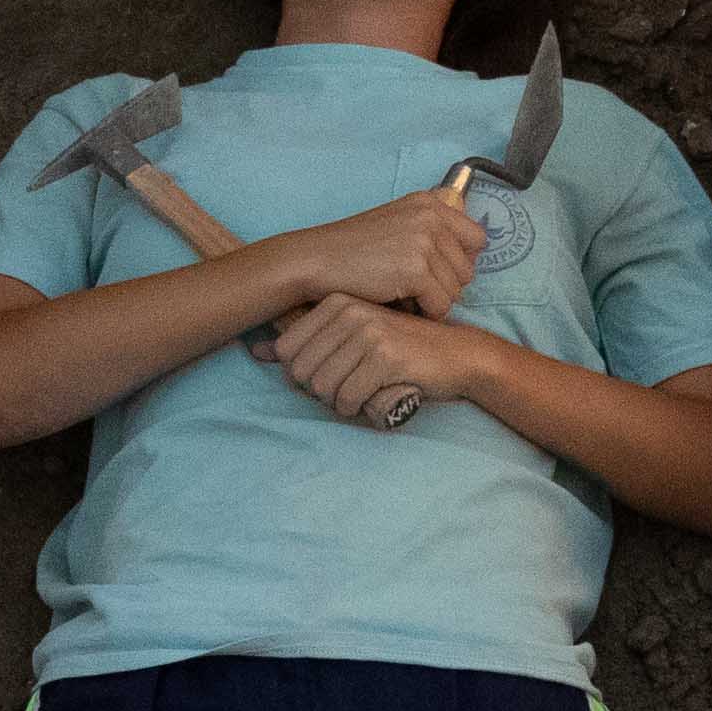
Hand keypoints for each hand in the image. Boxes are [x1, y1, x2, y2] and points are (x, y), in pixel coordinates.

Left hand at [263, 290, 487, 431]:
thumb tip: (255, 352)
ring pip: (322, 387)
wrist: (456, 354)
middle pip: (302, 371)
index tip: (329, 376)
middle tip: (345, 390)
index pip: (287, 350)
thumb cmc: (402, 348)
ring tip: (357, 396)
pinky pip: (348, 397)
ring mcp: (369, 332)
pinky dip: (354, 409)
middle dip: (318, 391)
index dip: (302, 374)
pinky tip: (368, 401)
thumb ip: (307, 342)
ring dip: (336, 403)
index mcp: (337, 302)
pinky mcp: (386, 357)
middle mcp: (350, 311)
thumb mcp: (353, 335)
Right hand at [277, 187, 486, 320]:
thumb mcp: (395, 224)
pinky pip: (441, 305)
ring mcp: (424, 242)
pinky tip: (401, 305)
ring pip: (456, 291)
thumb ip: (429, 231)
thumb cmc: (352, 251)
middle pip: (467, 269)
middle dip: (444, 286)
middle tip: (414, 289)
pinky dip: (424, 313)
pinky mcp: (416, 270)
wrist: (316, 261)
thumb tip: (469, 255)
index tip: (437, 273)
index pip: (476, 238)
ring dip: (432, 301)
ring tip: (403, 295)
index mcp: (428, 203)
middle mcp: (431, 217)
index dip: (460, 262)